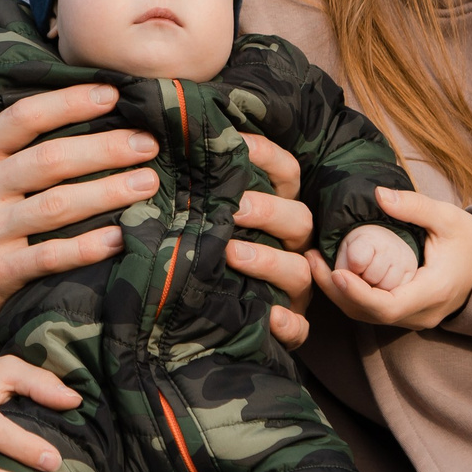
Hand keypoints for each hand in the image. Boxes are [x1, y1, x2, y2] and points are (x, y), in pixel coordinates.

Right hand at [0, 85, 159, 346]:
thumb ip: (19, 152)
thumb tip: (92, 121)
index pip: (24, 117)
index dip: (70, 102)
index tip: (113, 94)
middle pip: (49, 159)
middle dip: (105, 148)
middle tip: (148, 144)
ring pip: (55, 206)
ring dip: (107, 192)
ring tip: (147, 183)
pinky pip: (48, 256)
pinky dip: (87, 247)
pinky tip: (119, 238)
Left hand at [224, 132, 314, 349]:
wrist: (213, 317)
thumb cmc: (211, 250)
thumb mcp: (210, 216)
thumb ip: (204, 188)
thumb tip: (171, 147)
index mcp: (276, 211)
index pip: (286, 173)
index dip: (267, 155)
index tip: (237, 143)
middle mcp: (292, 245)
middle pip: (299, 219)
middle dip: (268, 210)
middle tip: (234, 207)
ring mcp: (294, 288)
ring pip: (300, 270)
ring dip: (270, 261)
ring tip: (233, 254)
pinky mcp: (290, 325)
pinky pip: (299, 328)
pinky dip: (287, 323)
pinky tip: (270, 317)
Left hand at [308, 187, 471, 328]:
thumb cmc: (470, 242)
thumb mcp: (448, 218)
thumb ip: (415, 207)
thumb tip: (379, 195)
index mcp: (432, 293)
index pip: (387, 306)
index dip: (357, 293)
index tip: (335, 271)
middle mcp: (420, 314)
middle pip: (369, 314)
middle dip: (336, 290)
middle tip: (310, 259)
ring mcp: (411, 318)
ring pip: (366, 315)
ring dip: (337, 292)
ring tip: (313, 261)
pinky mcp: (404, 314)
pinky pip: (371, 310)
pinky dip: (349, 293)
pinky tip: (331, 269)